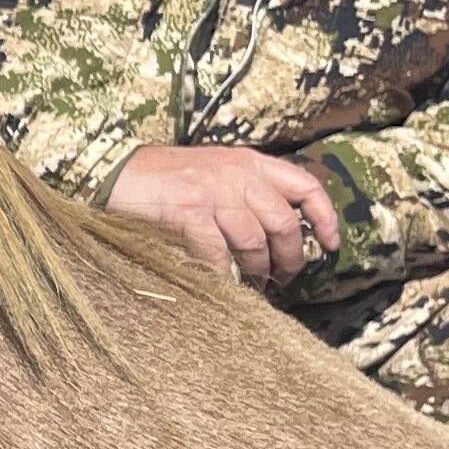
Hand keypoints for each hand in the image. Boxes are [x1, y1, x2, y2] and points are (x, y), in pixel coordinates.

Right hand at [107, 144, 343, 290]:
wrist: (117, 172)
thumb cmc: (165, 178)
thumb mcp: (215, 170)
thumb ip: (246, 190)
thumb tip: (278, 229)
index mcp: (248, 162)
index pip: (304, 186)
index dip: (325, 217)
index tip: (331, 245)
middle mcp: (236, 175)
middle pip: (284, 222)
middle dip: (291, 257)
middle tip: (285, 277)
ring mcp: (213, 194)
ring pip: (255, 242)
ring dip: (259, 269)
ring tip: (256, 283)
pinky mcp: (188, 213)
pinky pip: (218, 254)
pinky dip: (222, 276)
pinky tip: (221, 285)